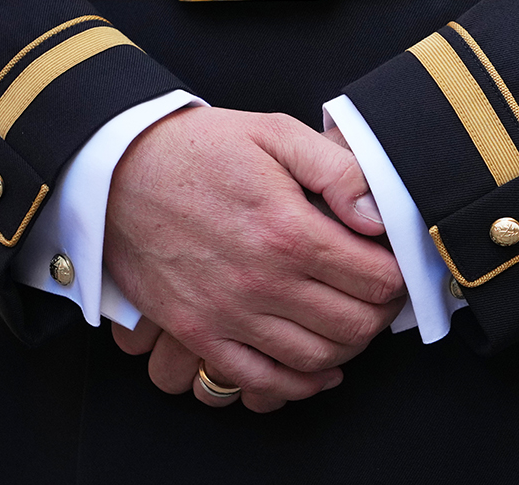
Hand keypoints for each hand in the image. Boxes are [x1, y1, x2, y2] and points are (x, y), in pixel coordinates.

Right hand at [104, 108, 404, 411]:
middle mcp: (263, 280)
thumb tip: (378, 214)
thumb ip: (337, 170)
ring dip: (349, 347)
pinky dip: (299, 384)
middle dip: (381, 314)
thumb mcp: (274, 133)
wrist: (118, 171)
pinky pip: (261, 380)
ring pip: (316, 358)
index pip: (377, 279)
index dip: (399, 276)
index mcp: (289, 230)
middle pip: (355, 325)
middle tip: (382, 296)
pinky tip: (318, 369)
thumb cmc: (199, 149)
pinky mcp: (199, 332)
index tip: (396, 266)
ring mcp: (229, 314)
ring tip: (353, 322)